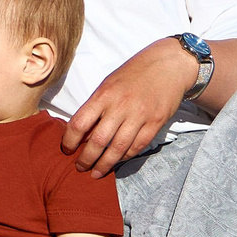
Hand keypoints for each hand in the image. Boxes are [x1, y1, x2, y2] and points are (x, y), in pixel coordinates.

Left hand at [59, 37, 197, 173]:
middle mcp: (121, 106)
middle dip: (86, 158)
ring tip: (96, 172)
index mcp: (104, 94)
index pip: (80, 123)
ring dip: (105, 164)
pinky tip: (117, 161)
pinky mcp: (156, 123)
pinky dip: (125, 157)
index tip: (66, 150)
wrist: (169, 65)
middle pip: (98, 140)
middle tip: (80, 167)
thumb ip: (97, 106)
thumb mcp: (109, 83)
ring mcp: (140, 115)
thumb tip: (84, 133)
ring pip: (118, 148)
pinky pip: (137, 146)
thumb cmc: (134, 73)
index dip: (69, 141)